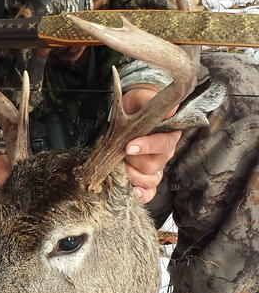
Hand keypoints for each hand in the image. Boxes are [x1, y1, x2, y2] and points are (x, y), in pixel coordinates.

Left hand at [122, 88, 180, 203]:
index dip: (147, 147)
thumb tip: (171, 108)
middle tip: (121, 150)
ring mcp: (157, 167)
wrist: (129, 113)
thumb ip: (152, 101)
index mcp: (169, 134)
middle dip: (133, 160)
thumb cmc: (137, 106)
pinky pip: (149, 192)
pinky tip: (134, 192)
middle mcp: (165, 153)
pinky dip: (143, 194)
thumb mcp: (141, 98)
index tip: (129, 147)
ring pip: (151, 179)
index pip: (164, 144)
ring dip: (133, 175)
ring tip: (122, 164)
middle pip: (153, 165)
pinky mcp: (146, 177)